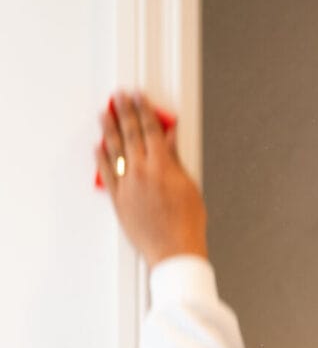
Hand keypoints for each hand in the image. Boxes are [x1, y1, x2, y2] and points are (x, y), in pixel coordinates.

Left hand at [95, 90, 207, 268]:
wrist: (174, 251)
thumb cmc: (186, 225)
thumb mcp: (189, 188)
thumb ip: (176, 160)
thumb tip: (170, 139)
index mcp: (162, 167)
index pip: (151, 130)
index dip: (145, 110)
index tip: (140, 97)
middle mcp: (141, 173)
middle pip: (131, 135)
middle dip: (125, 112)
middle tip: (120, 96)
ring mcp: (127, 186)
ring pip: (115, 150)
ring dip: (109, 128)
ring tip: (105, 113)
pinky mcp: (119, 200)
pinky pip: (106, 174)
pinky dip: (101, 158)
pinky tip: (98, 146)